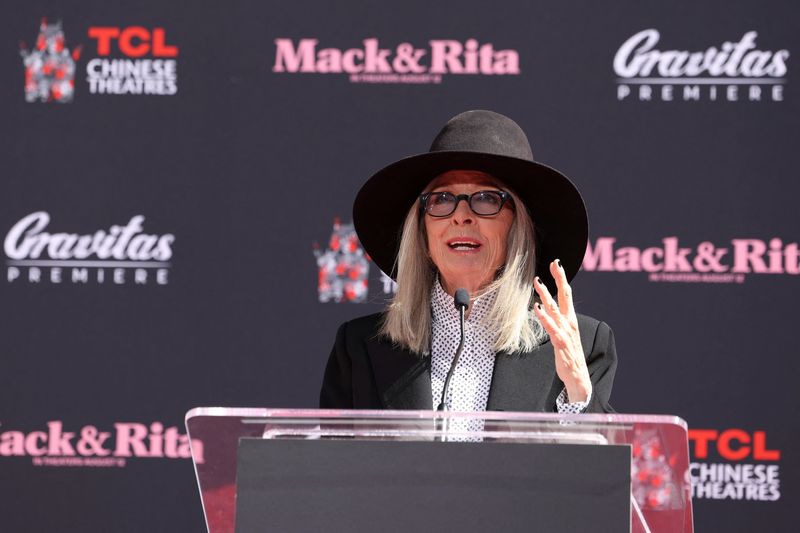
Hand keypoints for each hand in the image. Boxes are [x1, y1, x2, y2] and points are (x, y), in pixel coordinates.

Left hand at [532, 259, 591, 402]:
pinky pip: (551, 328)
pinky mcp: (561, 344)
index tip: (556, 264)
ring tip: (537, 282)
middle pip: (565, 297)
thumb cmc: (569, 355)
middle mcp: (570, 323)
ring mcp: (566, 333)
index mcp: (570, 319)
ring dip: (546, 295)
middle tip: (554, 264)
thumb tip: (547, 306)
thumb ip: (557, 320)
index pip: (567, 294)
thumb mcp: (563, 334)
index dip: (562, 278)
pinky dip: (544, 317)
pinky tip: (537, 308)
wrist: (578, 378)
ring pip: (555, 310)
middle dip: (559, 279)